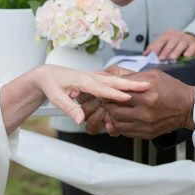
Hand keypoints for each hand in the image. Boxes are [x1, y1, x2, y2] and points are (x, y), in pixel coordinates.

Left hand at [35, 65, 149, 124]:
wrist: (48, 74)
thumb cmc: (51, 83)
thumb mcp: (55, 96)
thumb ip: (69, 107)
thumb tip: (80, 119)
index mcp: (82, 80)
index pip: (101, 88)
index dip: (115, 93)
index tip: (127, 97)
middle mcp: (91, 77)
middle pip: (114, 80)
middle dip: (131, 83)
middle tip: (147, 85)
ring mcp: (95, 78)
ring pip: (116, 80)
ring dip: (130, 83)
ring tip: (146, 86)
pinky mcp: (96, 81)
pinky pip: (112, 83)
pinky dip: (124, 85)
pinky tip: (133, 88)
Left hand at [92, 70, 194, 139]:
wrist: (188, 107)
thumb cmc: (171, 88)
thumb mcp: (152, 75)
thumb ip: (132, 78)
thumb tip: (111, 78)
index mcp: (146, 96)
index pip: (117, 95)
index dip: (108, 92)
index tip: (106, 89)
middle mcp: (144, 113)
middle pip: (114, 110)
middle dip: (108, 104)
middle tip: (108, 99)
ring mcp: (145, 125)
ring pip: (117, 123)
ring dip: (113, 115)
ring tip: (116, 108)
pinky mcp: (147, 134)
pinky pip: (125, 132)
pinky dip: (122, 124)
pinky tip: (125, 117)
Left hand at [144, 29, 194, 60]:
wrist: (192, 41)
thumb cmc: (175, 44)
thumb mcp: (165, 44)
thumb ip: (155, 48)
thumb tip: (145, 54)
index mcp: (168, 34)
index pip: (161, 40)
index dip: (157, 47)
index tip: (152, 55)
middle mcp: (178, 35)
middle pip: (171, 42)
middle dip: (165, 51)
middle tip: (161, 59)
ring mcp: (187, 39)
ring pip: (181, 44)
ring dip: (176, 51)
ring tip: (172, 58)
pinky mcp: (194, 45)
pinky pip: (192, 48)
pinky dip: (189, 52)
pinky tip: (186, 56)